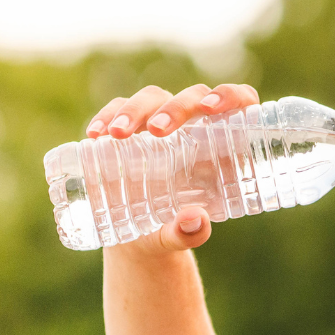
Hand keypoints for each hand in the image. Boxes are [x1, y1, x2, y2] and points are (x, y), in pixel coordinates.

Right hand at [85, 82, 260, 252]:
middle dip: (175, 107)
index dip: (231, 96)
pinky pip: (119, 108)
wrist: (140, 238)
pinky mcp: (131, 127)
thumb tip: (196, 222)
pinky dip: (108, 115)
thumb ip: (190, 233)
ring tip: (116, 134)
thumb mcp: (180, 234)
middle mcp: (195, 125)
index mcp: (223, 145)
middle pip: (193, 97)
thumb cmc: (173, 229)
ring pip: (154, 97)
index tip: (212, 108)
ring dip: (136, 110)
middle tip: (158, 130)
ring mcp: (161, 122)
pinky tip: (95, 134)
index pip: (239, 103)